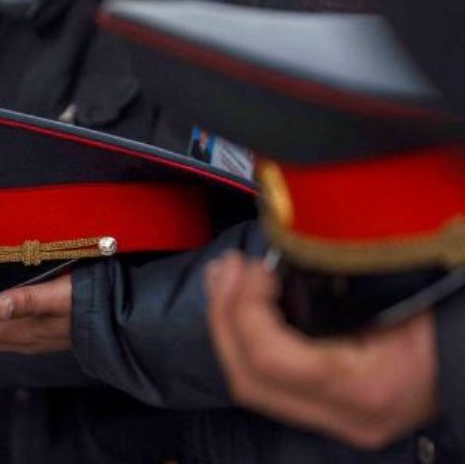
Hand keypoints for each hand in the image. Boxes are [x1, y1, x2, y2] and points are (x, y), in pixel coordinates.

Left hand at [206, 252, 437, 448]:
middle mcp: (346, 416)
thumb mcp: (405, 290)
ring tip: (224, 278)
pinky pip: (265, 381)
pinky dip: (244, 339)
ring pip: (249, 384)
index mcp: (368, 389)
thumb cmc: (448, 320)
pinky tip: (238, 303)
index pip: (273, 360)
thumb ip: (344, 275)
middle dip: (226, 316)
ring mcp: (333, 419)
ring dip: (228, 326)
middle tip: (226, 269)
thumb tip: (284, 246)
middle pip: (249, 378)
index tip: (250, 266)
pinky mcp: (324, 410)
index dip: (246, 308)